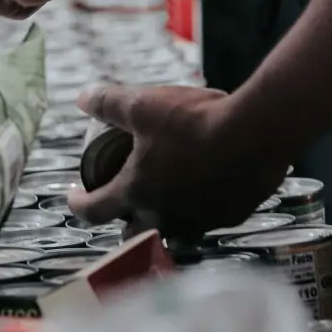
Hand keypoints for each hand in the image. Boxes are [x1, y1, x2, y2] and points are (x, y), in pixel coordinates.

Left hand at [69, 85, 284, 238]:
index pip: (93, 211)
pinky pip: (207, 221)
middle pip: (131, 233)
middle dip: (123, 220)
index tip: (74, 197)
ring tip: (167, 198)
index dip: (77, 204)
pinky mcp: (229, 218)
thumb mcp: (143, 104)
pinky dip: (200, 210)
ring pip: (172, 233)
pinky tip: (206, 188)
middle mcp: (163, 218)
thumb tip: (82, 98)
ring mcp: (198, 222)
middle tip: (125, 199)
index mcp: (136, 192)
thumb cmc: (194, 121)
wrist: (256, 134)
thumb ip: (109, 103)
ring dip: (164, 220)